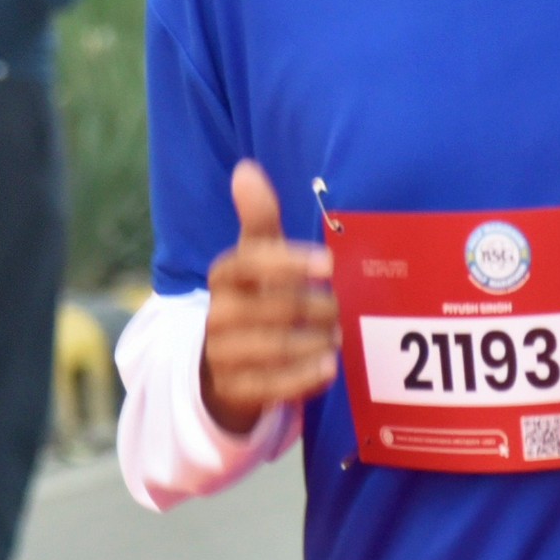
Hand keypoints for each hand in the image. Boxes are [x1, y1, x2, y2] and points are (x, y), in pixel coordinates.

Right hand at [199, 161, 337, 435]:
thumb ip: (258, 218)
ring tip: (338, 336)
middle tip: (341, 308)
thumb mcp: (253, 258)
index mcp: (224, 275)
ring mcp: (222, 355)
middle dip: (314, 308)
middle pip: (270, 307)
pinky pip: (270, 386)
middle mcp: (217, 314)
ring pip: (272, 347)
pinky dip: (302, 377)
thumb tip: (246, 168)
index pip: (250, 262)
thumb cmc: (252, 298)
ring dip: (313, 342)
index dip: (288, 262)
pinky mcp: (233, 390)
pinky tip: (329, 368)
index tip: (329, 265)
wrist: (221, 365)